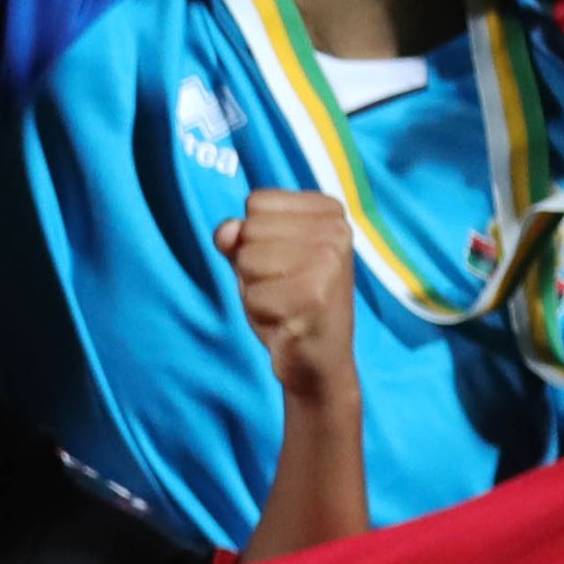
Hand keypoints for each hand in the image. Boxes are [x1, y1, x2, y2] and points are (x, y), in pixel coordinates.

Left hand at [218, 191, 359, 409]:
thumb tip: (226, 231)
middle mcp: (337, 230)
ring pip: (248, 260)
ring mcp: (329, 262)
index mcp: (330, 211)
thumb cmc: (289, 302)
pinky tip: (287, 321)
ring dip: (255, 289)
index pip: (257, 202)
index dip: (255, 238)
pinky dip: (260, 313)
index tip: (286, 262)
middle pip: (250, 229)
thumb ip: (239, 237)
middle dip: (253, 265)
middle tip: (284, 288)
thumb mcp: (260, 259)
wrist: (318, 361)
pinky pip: (254, 295)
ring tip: (284, 303)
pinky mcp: (315, 295)